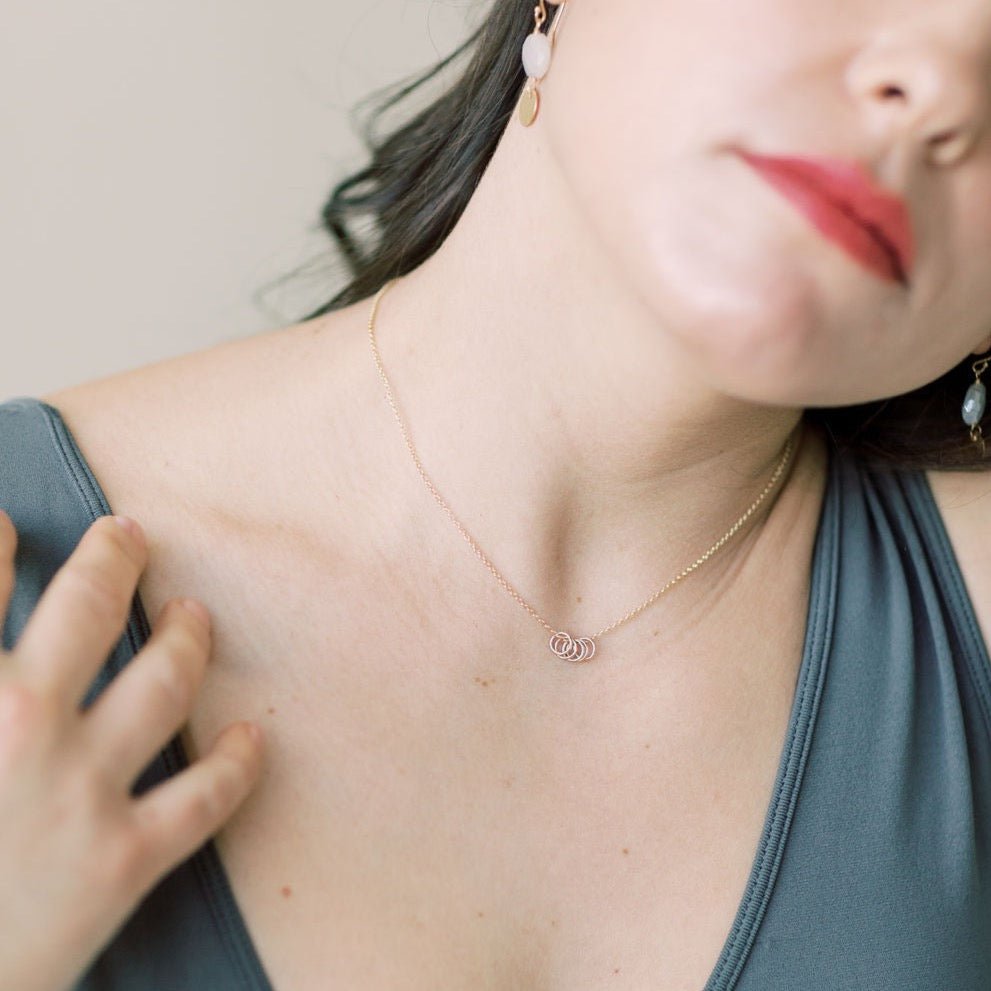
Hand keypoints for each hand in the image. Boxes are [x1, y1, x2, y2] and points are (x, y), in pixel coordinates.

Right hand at [0, 510, 263, 990]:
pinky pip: (205, 797)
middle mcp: (20, 729)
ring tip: (194, 614)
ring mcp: (80, 792)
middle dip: (112, 561)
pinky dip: (237, 763)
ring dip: (187, 638)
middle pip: (87, 611)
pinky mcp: (123, 860)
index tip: (10, 527)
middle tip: (128, 538)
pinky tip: (252, 736)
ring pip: (163, 683)